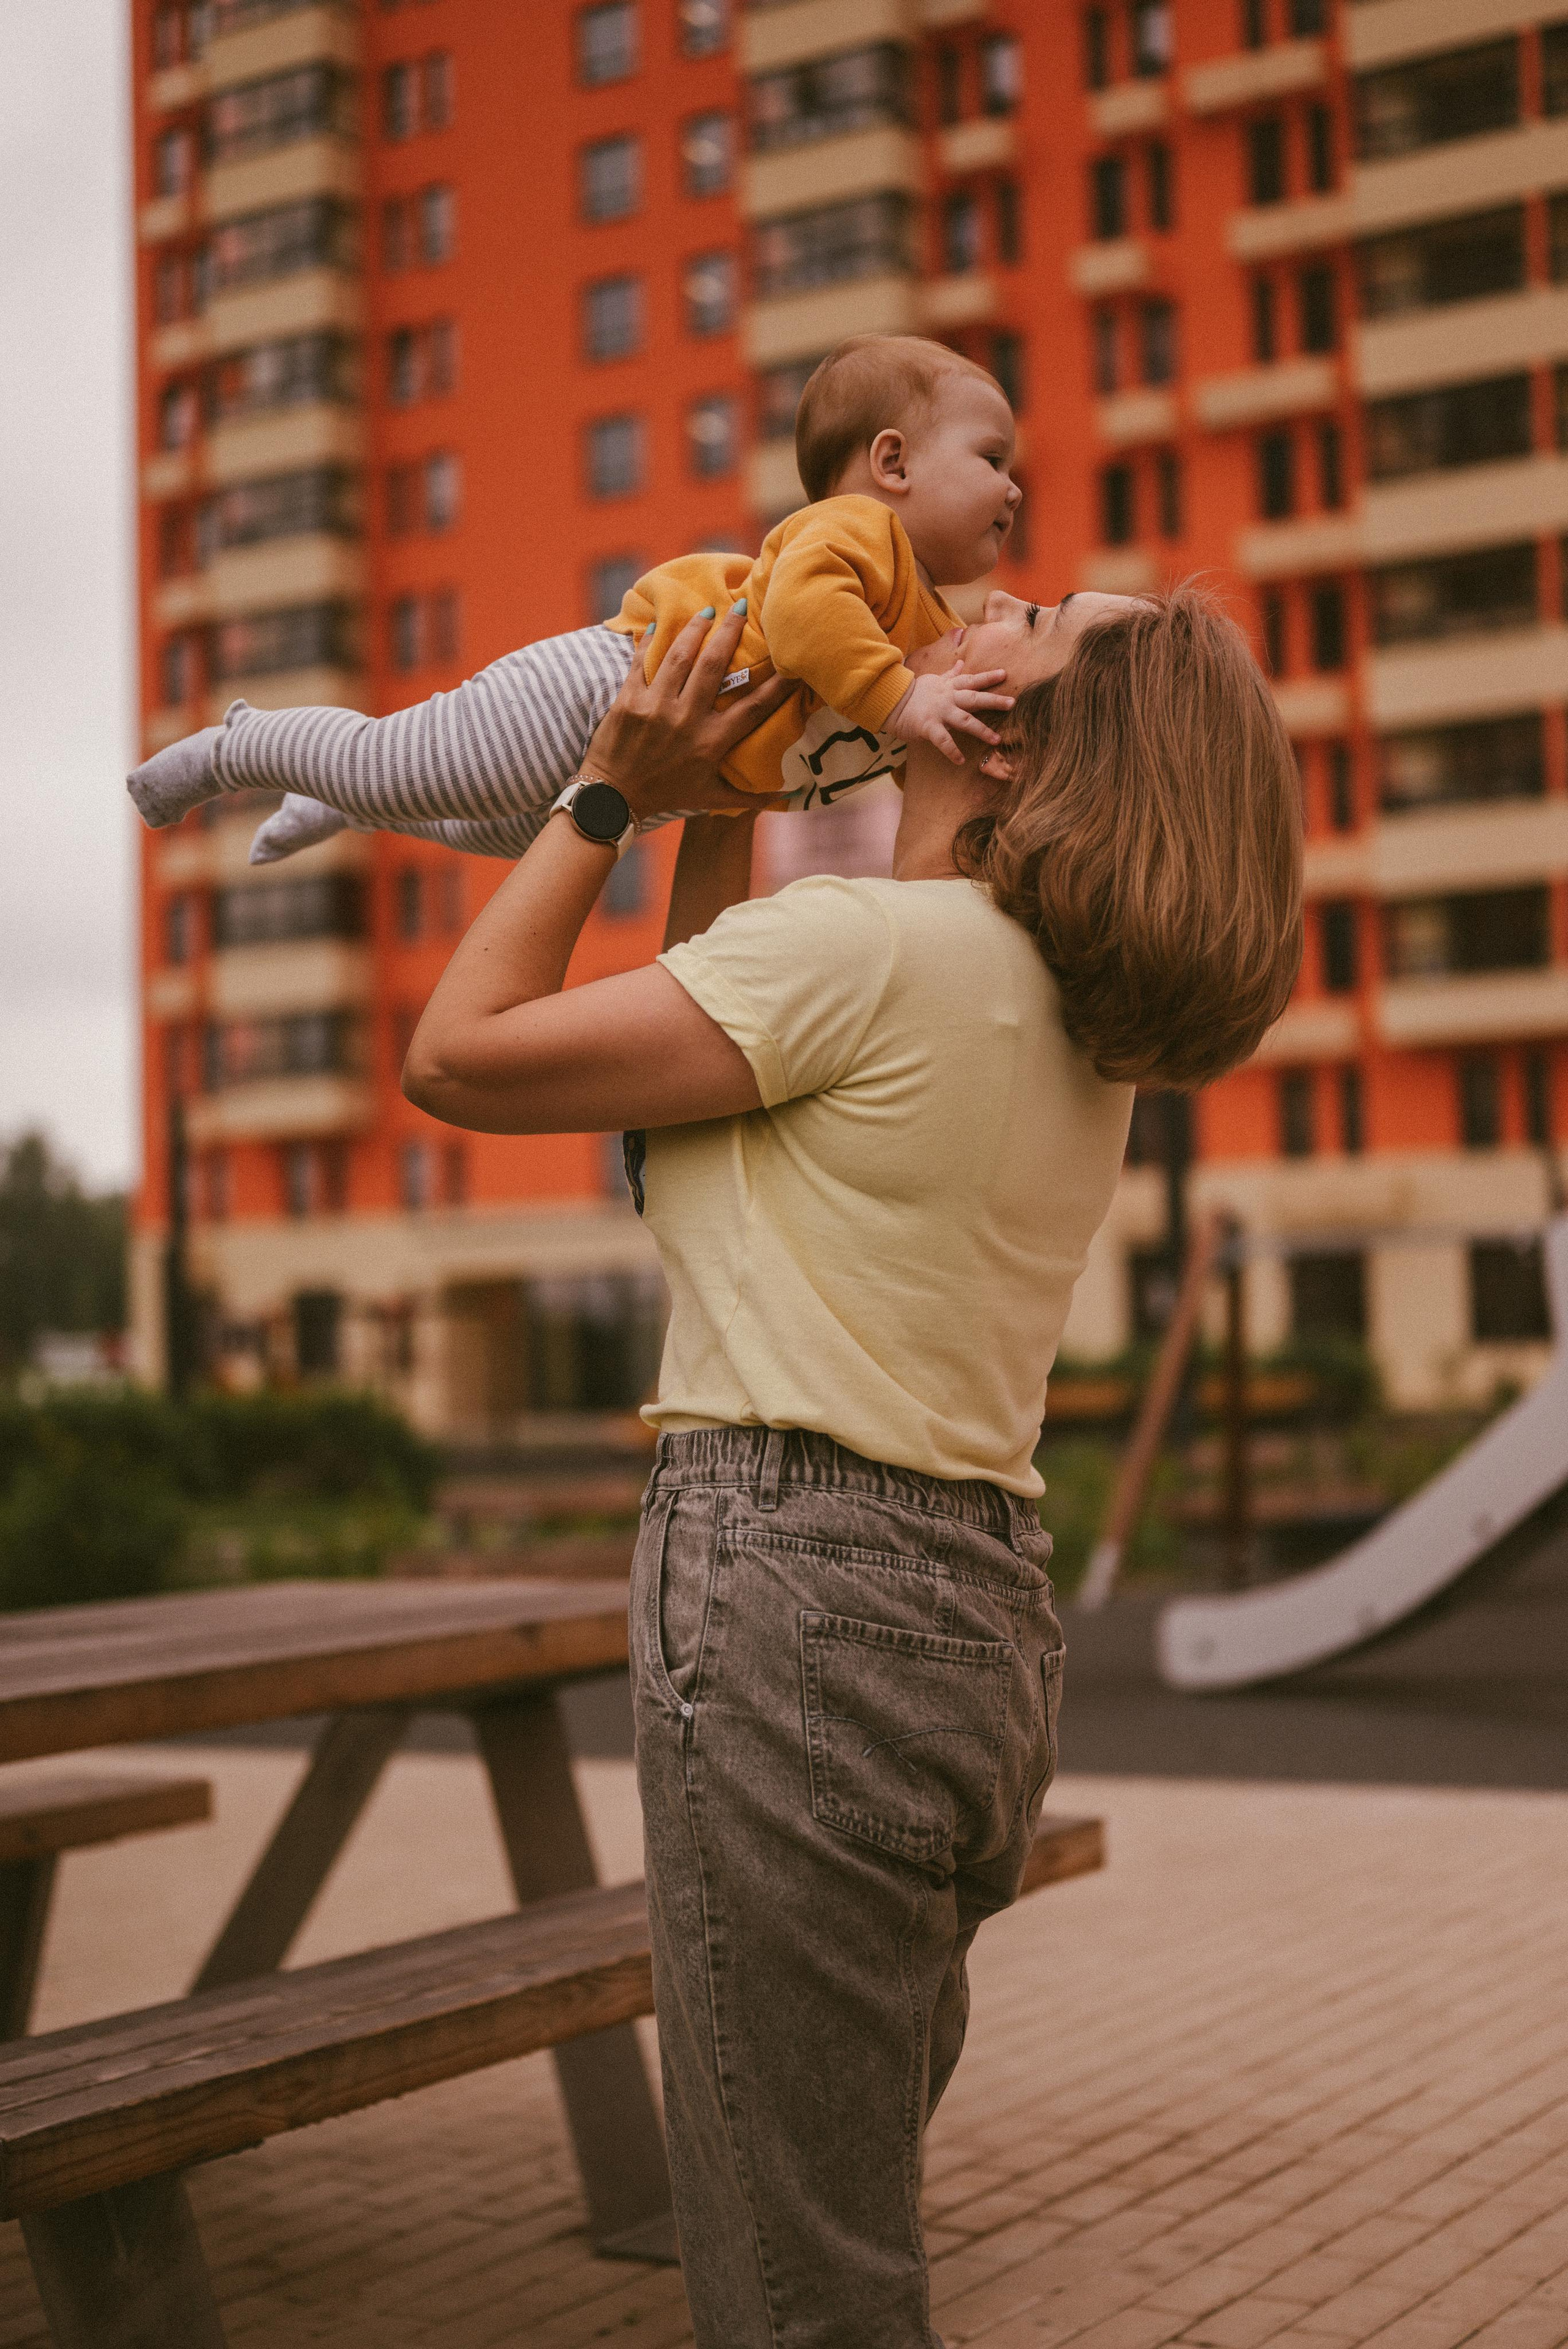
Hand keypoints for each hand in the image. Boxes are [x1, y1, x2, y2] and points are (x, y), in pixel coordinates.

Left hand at [582, 604, 795, 824]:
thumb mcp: (709, 797)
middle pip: (714, 666)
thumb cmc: (665, 795)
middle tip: (742, 607)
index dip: (776, 685)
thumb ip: (747, 796)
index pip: (752, 708)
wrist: (613, 798)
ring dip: (695, 629)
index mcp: (711, 742)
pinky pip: (641, 662)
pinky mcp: (628, 701)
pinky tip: (659, 624)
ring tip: (707, 609)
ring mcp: (655, 708)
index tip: (793, 663)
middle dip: (729, 632)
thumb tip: (786, 795)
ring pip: (679, 657)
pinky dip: (649, 641)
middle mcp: (686, 720)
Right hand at [886, 665, 1012, 767]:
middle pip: (974, 697)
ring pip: (964, 720)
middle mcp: (947, 698)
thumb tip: (962, 662)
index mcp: (948, 687)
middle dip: (994, 700)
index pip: (971, 680)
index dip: (988, 677)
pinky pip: (943, 740)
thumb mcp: (934, 680)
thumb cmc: (913, 694)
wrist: (891, 702)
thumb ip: (950, 675)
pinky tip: (961, 760)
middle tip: (1012, 703)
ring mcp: (939, 712)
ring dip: (982, 730)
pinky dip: (952, 750)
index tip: (1005, 674)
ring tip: (997, 740)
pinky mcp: (928, 726)